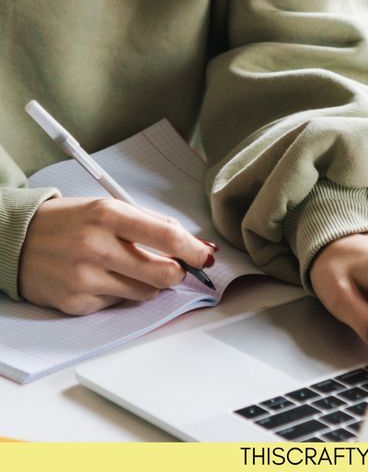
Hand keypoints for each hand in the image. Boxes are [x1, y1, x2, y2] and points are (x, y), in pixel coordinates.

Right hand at [18, 196, 214, 314]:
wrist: (18, 241)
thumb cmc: (70, 221)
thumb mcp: (108, 206)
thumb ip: (149, 222)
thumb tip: (191, 241)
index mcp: (108, 215)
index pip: (165, 236)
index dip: (193, 249)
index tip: (206, 255)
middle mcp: (96, 246)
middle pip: (162, 273)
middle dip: (176, 273)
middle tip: (175, 268)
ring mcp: (85, 278)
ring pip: (145, 292)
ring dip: (148, 283)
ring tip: (129, 268)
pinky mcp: (77, 303)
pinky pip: (118, 303)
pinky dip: (120, 293)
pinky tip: (102, 278)